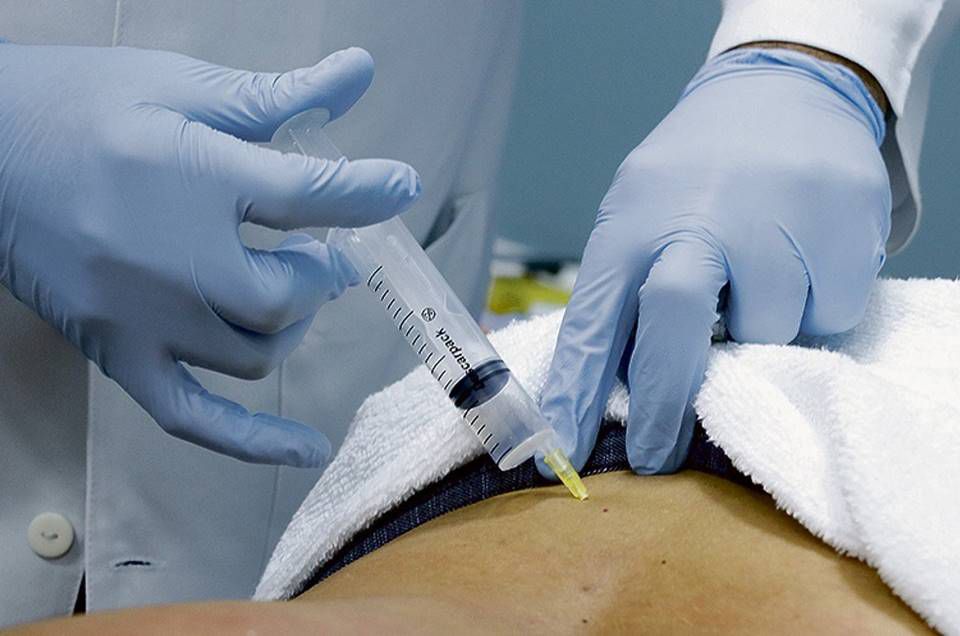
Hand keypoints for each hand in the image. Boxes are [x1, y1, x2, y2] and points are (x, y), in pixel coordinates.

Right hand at [0, 44, 419, 466]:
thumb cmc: (75, 105)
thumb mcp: (176, 84)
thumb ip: (273, 95)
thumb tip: (359, 71)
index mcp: (190, 177)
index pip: (312, 196)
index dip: (369, 192)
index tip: (399, 186)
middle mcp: (172, 259)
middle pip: (286, 295)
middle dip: (321, 272)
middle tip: (323, 250)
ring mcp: (142, 318)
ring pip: (255, 355)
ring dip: (292, 325)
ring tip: (289, 291)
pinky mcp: (116, 353)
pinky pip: (192, 416)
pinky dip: (254, 441)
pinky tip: (308, 448)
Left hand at [539, 48, 888, 474]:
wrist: (782, 88)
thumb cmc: (694, 175)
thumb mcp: (637, 213)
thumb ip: (626, 290)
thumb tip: (605, 386)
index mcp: (633, 221)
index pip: (594, 318)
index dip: (575, 393)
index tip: (564, 455)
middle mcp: (699, 218)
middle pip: (675, 323)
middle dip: (665, 400)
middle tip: (657, 454)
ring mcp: (776, 216)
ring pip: (770, 332)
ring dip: (761, 333)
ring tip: (755, 285)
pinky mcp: (844, 219)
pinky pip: (831, 312)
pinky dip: (815, 308)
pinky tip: (800, 264)